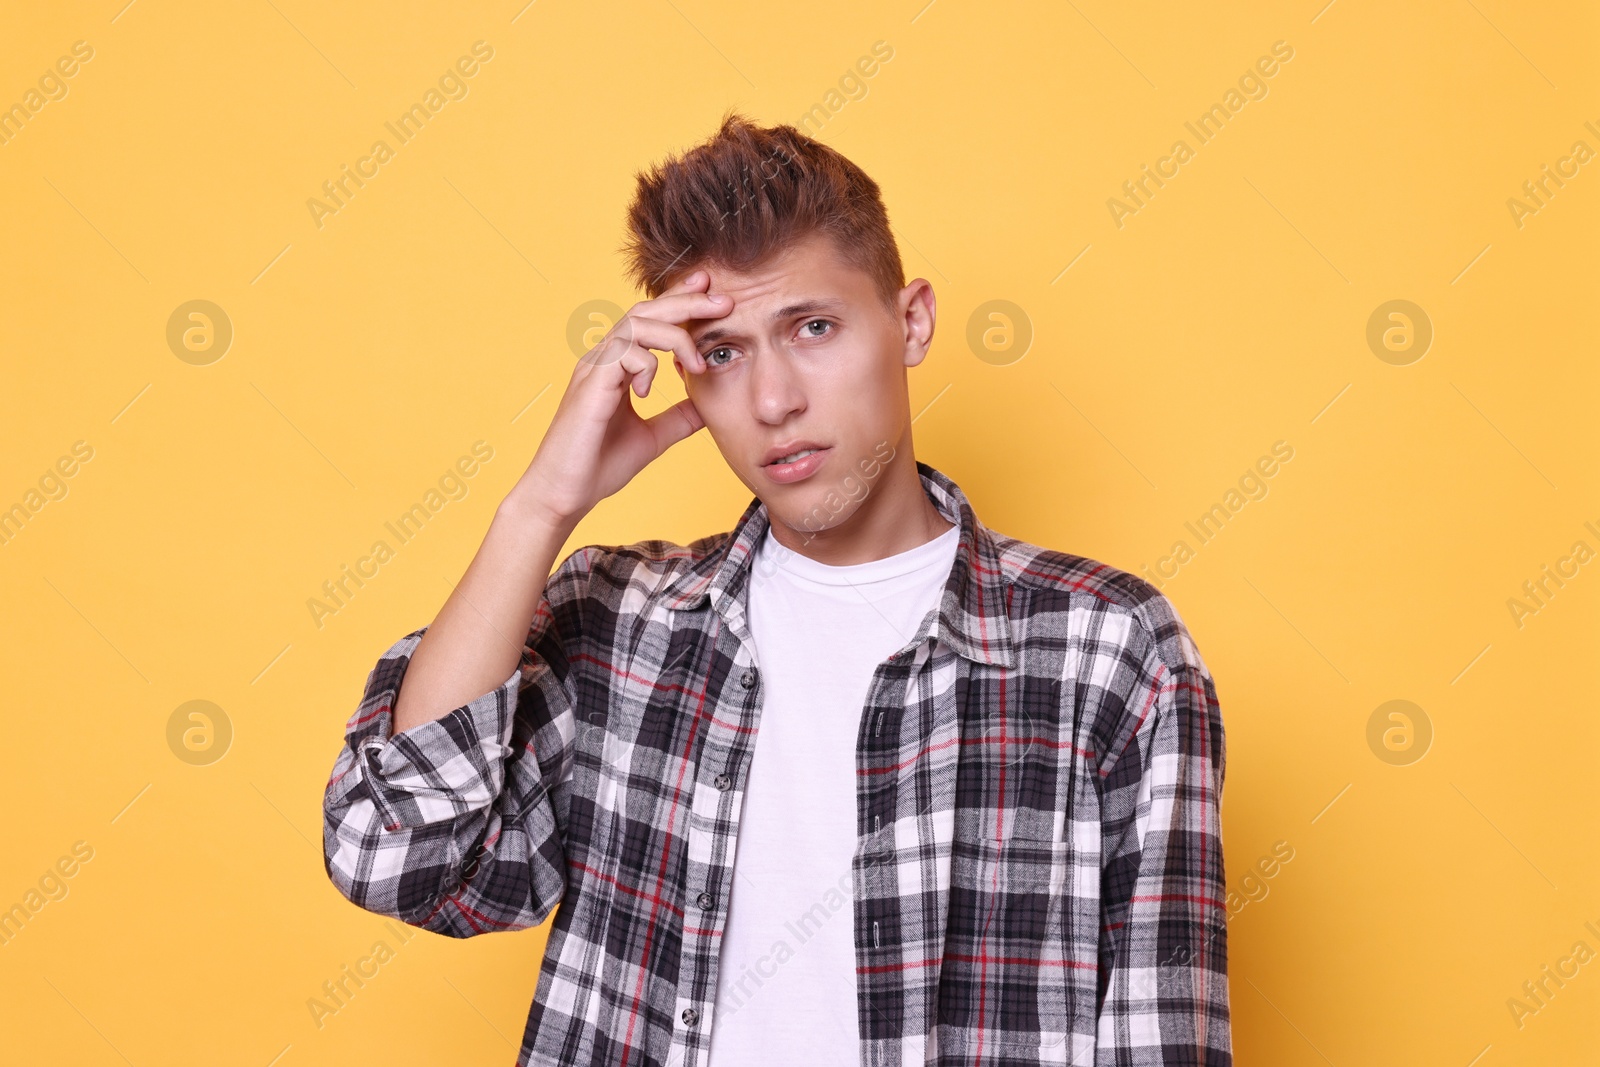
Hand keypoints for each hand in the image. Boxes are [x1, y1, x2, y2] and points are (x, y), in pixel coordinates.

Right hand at [510, 270, 730, 526]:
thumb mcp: (653, 436)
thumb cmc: (598, 466)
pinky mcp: (590, 386)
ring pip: (636, 325)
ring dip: (674, 335)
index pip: (651, 322)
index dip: (681, 302)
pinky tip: (649, 390)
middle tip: (724, 299)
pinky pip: (622, 354)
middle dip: (687, 300)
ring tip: (697, 361)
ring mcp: (594, 369)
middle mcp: (603, 360)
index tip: (713, 293)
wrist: (564, 494)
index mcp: (616, 367)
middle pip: (645, 311)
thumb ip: (679, 417)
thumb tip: (709, 404)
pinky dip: (646, 365)